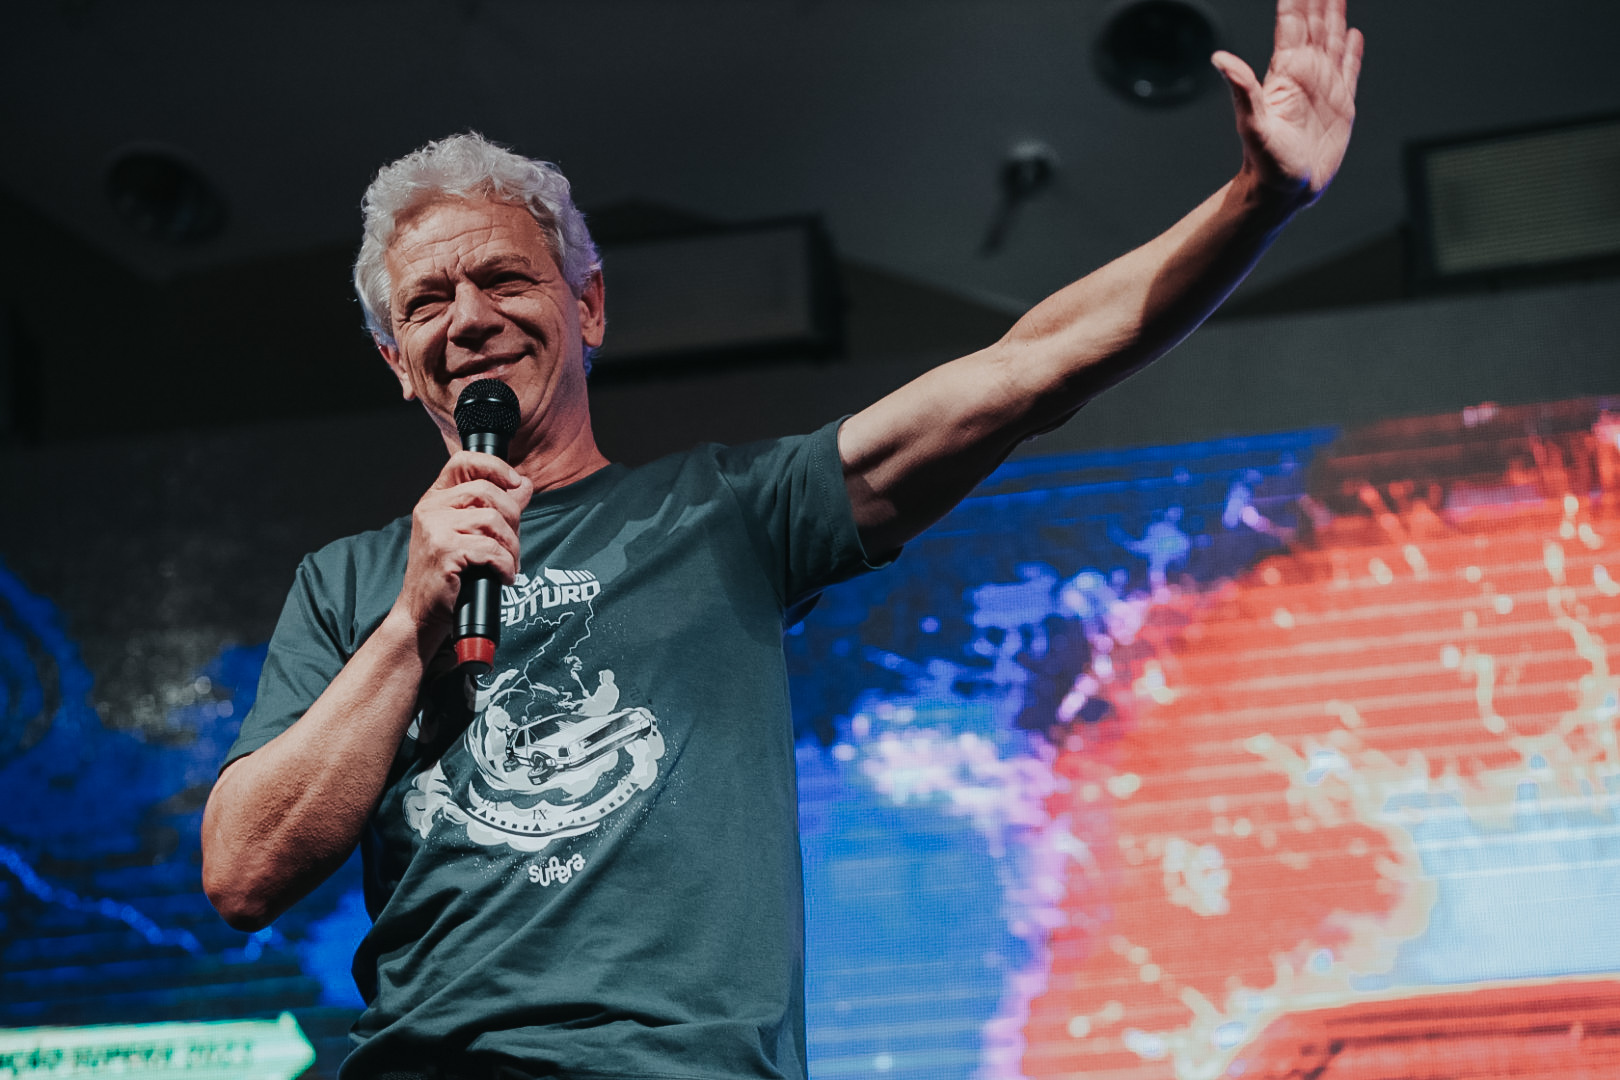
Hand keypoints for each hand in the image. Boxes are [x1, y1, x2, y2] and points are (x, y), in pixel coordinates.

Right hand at [395, 451, 532, 636]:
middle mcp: (431, 508)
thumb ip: (495, 507)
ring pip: (493, 520)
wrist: (422, 613)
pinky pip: (491, 548)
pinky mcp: (444, 550)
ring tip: (508, 564)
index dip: (494, 466)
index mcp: (435, 499)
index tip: (516, 483)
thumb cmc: (447, 575)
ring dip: (511, 546)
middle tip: (513, 545)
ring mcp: (434, 528)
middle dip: (512, 519)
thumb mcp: (470, 534)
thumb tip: (524, 485)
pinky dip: (506, 564)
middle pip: (488, 492)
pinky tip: (504, 576)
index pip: (463, 461)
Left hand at [1212, 0, 1363, 203]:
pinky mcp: (1341, 106)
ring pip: (1332, 42)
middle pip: (1314, 26)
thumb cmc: (1265, 163)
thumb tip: (1218, 58)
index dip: (1297, 1)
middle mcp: (1305, 77)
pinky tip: (1354, 35)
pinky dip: (1353, 52)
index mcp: (1286, 75)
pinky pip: (1349, 71)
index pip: (1292, 27)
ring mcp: (1323, 89)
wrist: (1284, 191)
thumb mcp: (1252, 124)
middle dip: (1319, 0)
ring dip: (1335, 17)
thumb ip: (1241, 88)